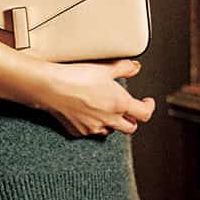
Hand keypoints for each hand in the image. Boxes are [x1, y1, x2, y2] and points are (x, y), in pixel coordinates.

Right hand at [40, 58, 155, 137]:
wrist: (50, 87)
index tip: (147, 102)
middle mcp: (109, 120)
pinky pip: (91, 132)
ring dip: (112, 123)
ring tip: (105, 110)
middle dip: (132, 119)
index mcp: (120, 104)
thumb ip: (124, 68)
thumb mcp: (104, 68)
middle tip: (128, 109)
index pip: (145, 114)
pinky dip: (93, 125)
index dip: (149, 107)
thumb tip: (134, 68)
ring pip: (110, 131)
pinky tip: (87, 113)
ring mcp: (93, 128)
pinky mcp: (78, 131)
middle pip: (130, 127)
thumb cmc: (75, 77)